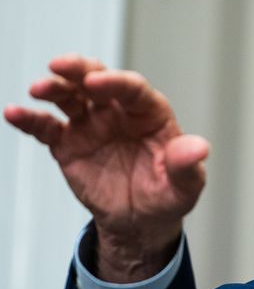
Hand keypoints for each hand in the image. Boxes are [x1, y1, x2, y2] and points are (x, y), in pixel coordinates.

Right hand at [4, 54, 208, 282]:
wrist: (140, 222)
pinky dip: (30, 119)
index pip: (134, 90)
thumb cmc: (168, 196)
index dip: (116, 83)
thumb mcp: (185, 186)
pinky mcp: (68, 144)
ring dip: (54, 89)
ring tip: (38, 89)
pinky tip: (14, 113)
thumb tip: (199, 148)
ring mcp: (92, 126)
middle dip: (80, 70)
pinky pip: (46, 127)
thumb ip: (187, 166)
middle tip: (60, 65)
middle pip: (98, 81)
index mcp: (150, 115)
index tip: (96, 82)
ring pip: (71, 97)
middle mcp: (119, 113)